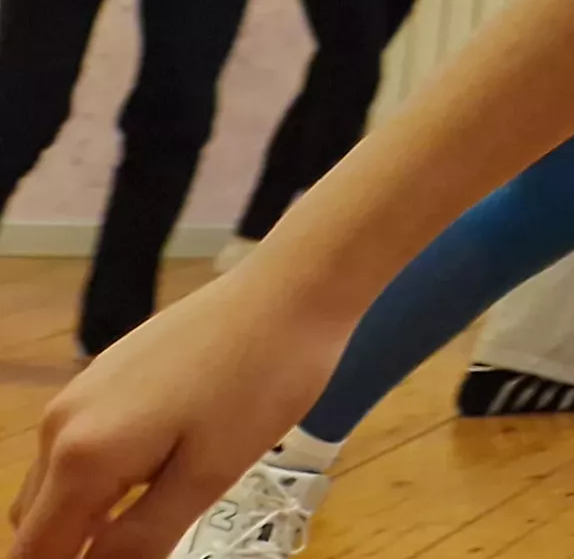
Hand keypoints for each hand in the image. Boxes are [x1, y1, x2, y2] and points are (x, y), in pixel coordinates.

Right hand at [11, 261, 347, 557]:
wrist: (290, 289)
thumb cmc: (262, 381)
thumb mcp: (208, 475)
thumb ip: (142, 538)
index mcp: (81, 455)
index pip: (36, 550)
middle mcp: (61, 423)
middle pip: (34, 522)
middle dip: (69, 552)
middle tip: (135, 552)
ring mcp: (79, 394)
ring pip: (54, 485)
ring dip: (82, 519)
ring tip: (143, 529)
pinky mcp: (103, 377)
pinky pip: (77, 448)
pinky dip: (96, 483)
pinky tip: (151, 483)